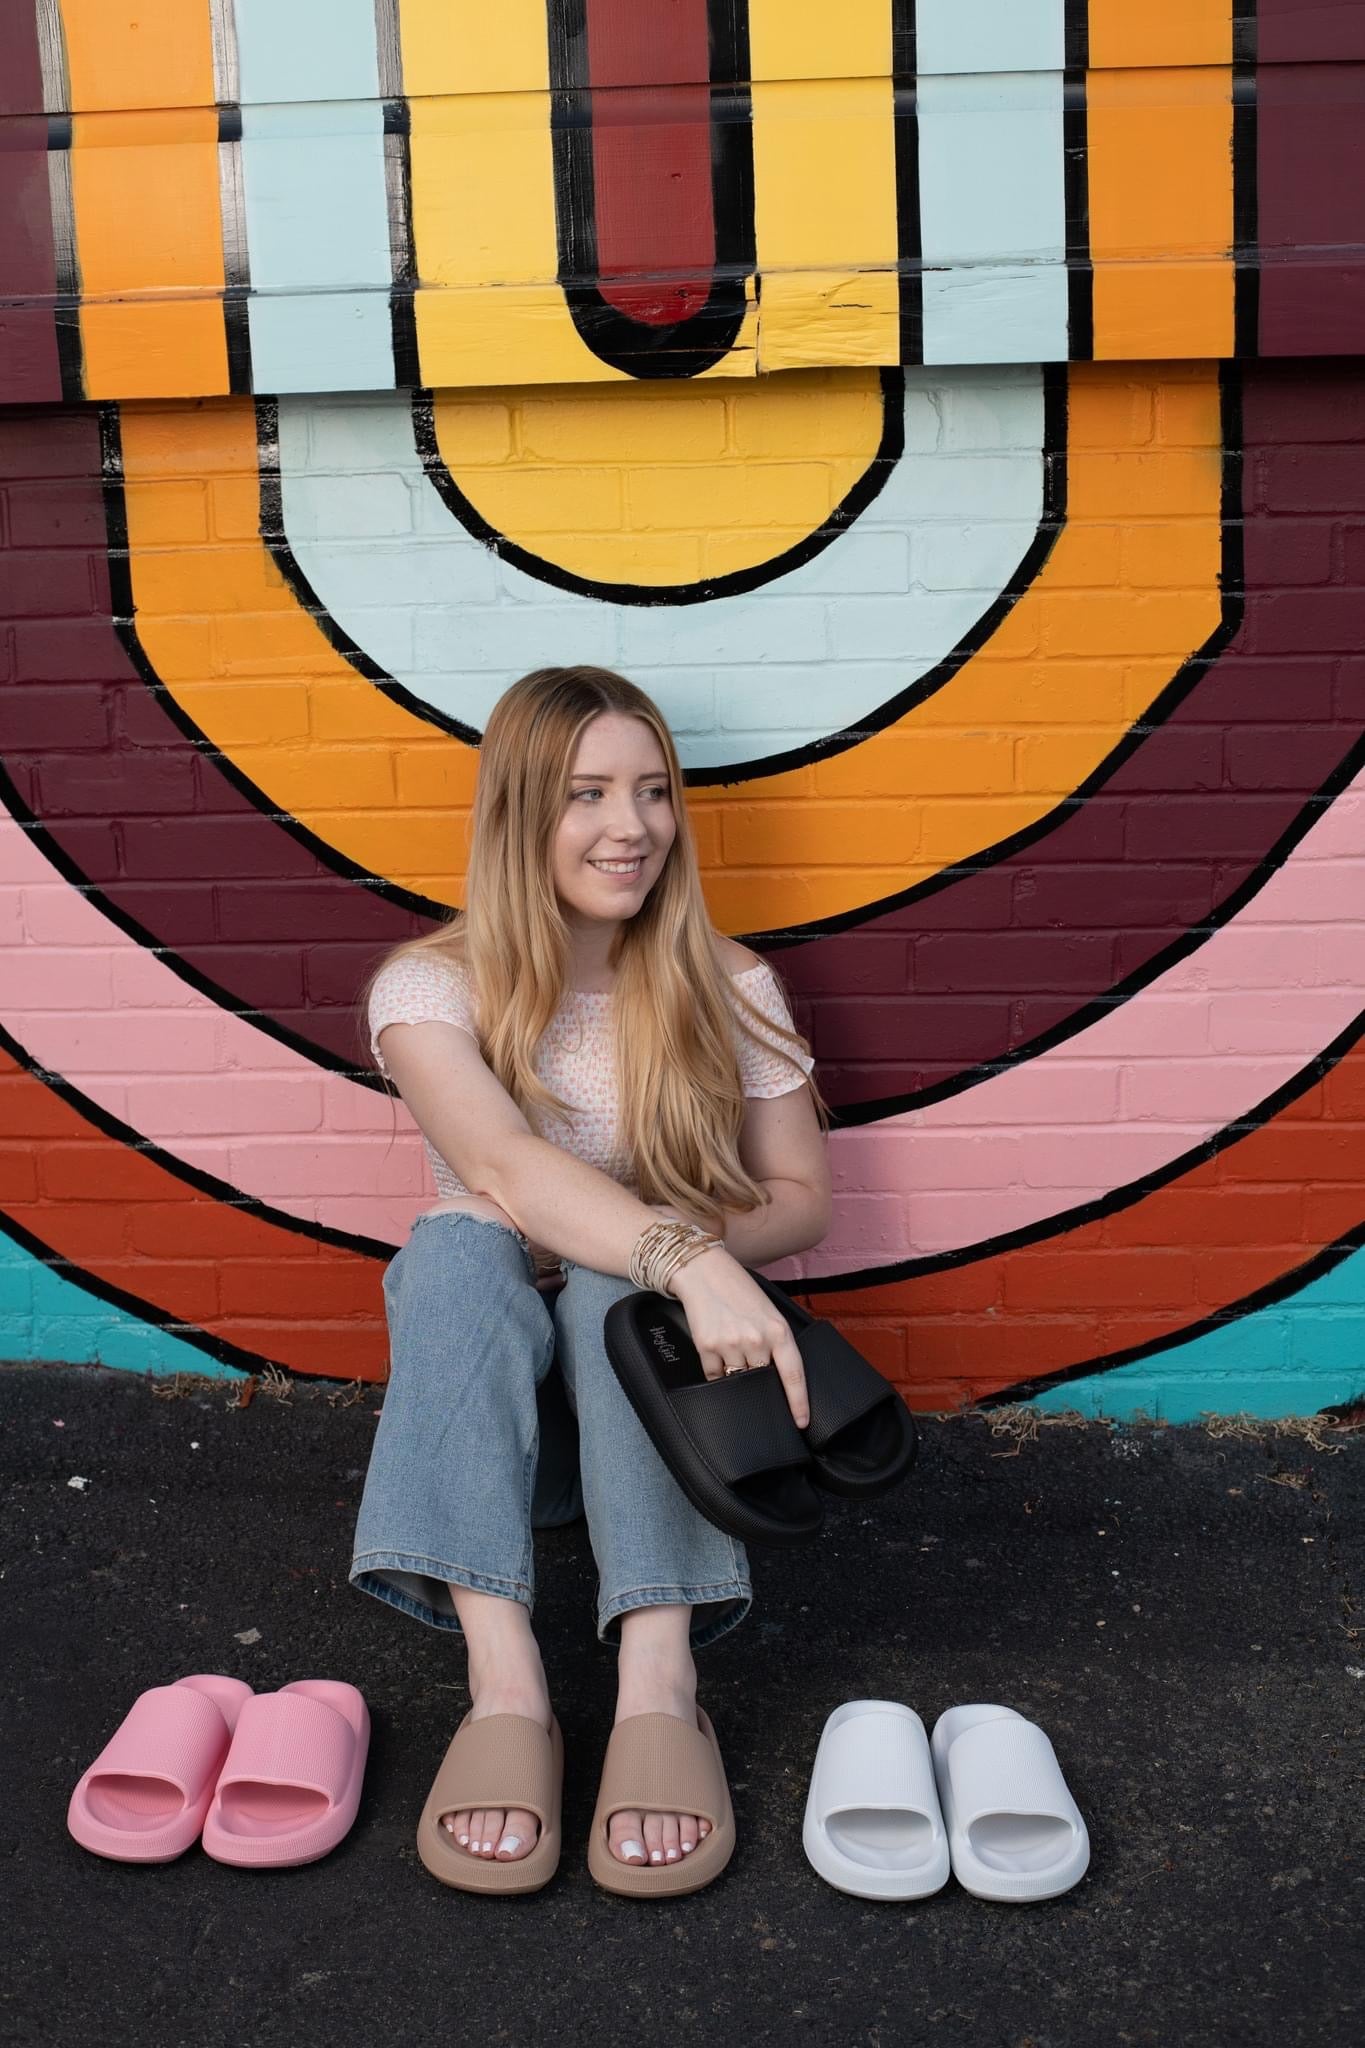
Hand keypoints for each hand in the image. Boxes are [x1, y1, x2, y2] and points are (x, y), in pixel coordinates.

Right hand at [667, 1242, 809, 1430]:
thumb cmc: (739, 1290)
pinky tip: (717, 1350)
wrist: (704, 1271)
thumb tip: (775, 1374)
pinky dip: (717, 1371)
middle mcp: (756, 1339)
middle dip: (758, 1378)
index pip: (794, 1375)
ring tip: (731, 1347)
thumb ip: (776, 1341)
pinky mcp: (706, 1346)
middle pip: (761, 1379)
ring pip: (737, 1379)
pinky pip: (714, 1375)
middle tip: (751, 1365)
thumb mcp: (769, 1312)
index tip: (801, 1421)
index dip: (799, 1402)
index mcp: (778, 1330)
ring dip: (735, 1373)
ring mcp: (730, 1343)